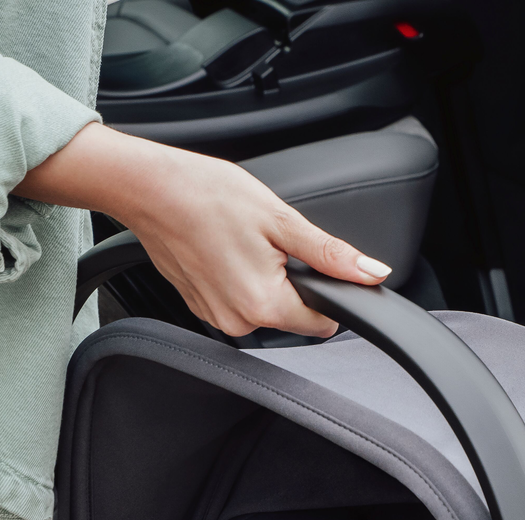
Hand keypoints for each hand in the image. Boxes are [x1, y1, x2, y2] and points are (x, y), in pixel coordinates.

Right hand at [15, 123, 390, 337]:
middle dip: (291, 282)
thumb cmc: (210, 197)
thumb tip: (371, 274)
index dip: (328, 292)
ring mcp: (217, 319)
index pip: (322, 323)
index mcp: (265, 305)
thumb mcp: (282, 220)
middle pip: (290, 315)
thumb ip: (331, 255)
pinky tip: (224, 250)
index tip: (313, 263)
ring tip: (241, 242)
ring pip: (262, 308)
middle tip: (268, 242)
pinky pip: (236, 303)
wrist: (152, 191)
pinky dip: (238, 279)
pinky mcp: (200, 309)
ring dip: (263, 280)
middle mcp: (239, 323)